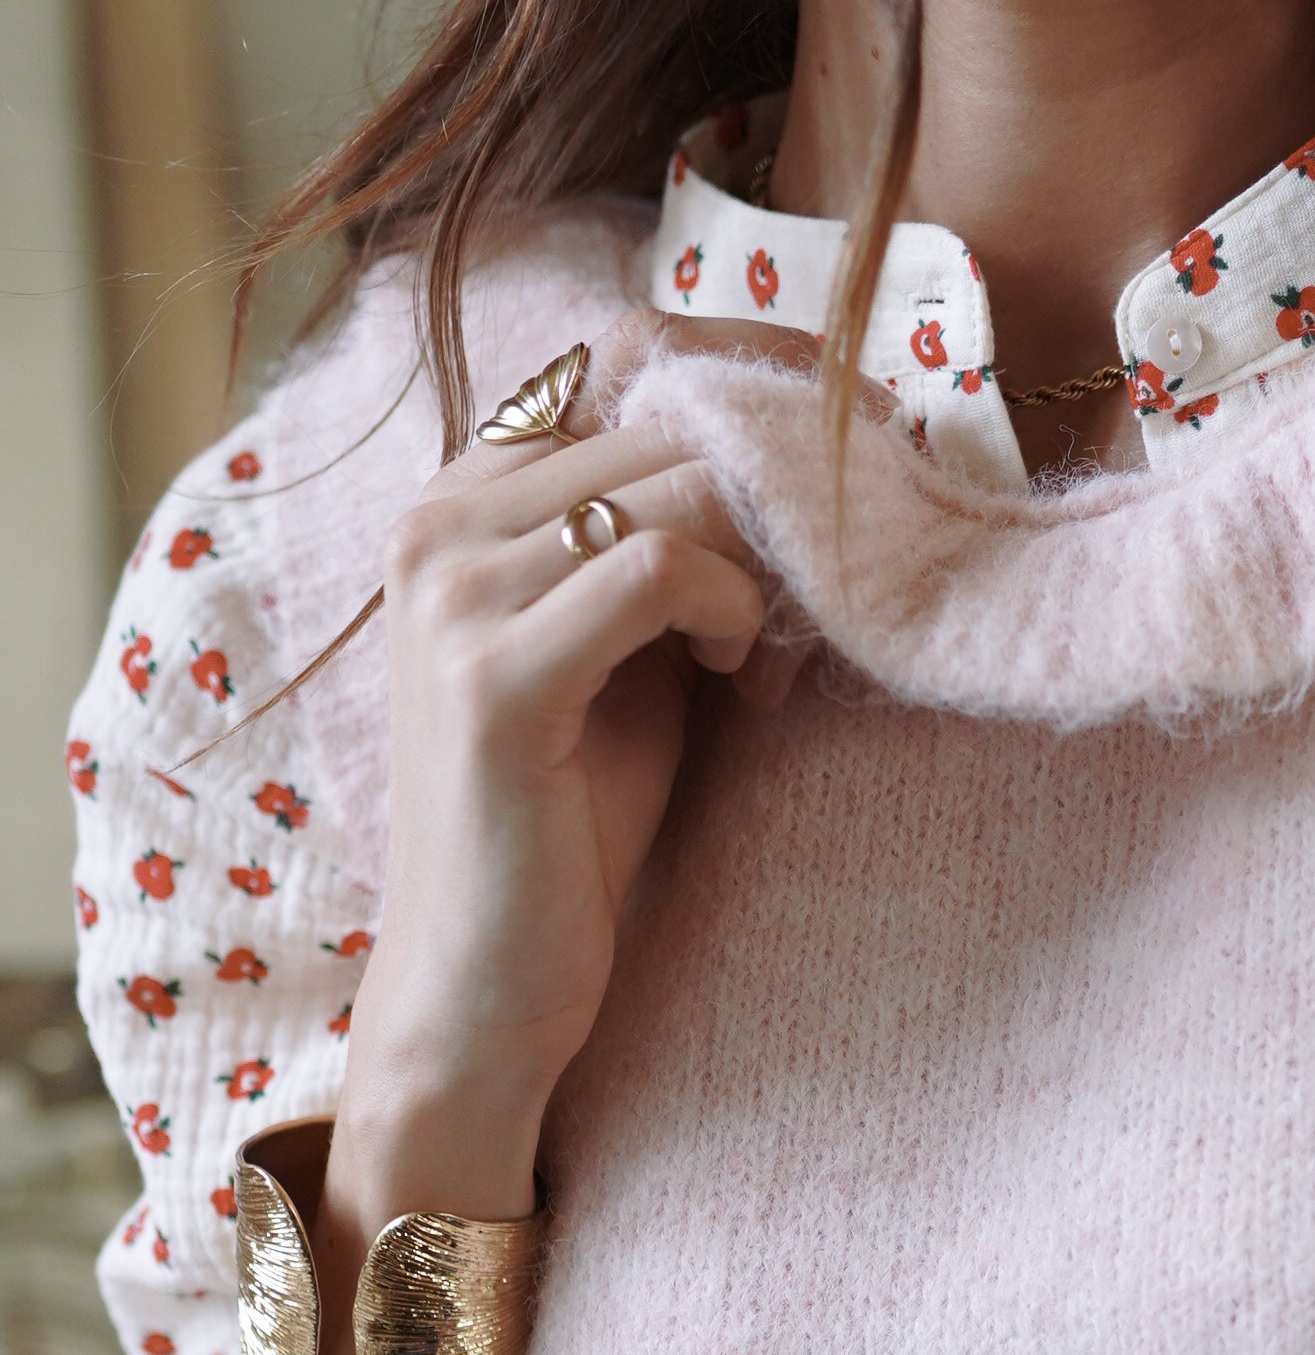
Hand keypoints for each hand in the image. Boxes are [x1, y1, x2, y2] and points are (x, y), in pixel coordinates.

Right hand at [338, 308, 809, 1209]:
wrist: (484, 988)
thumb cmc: (570, 827)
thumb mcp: (629, 656)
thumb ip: (674, 549)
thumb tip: (801, 457)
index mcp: (457, 503)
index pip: (625, 366)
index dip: (749, 402)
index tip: (840, 475)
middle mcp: (435, 526)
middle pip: (665, 418)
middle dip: (778, 495)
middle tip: (825, 591)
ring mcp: (451, 594)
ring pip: (676, 483)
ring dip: (763, 563)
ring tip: (763, 659)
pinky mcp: (492, 678)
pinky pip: (658, 569)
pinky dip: (731, 612)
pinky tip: (736, 680)